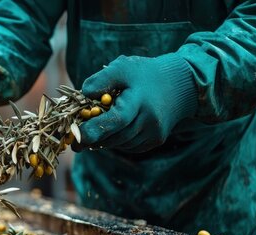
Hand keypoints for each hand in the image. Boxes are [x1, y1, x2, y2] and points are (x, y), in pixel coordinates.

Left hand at [74, 54, 197, 152]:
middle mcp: (150, 120)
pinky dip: (116, 141)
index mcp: (140, 100)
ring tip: (90, 132)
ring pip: (120, 144)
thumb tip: (83, 95)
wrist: (182, 84)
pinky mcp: (156, 140)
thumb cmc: (146, 74)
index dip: (95, 129)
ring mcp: (154, 133)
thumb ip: (102, 79)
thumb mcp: (123, 67)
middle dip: (92, 138)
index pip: (116, 120)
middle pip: (115, 136)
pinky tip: (111, 131)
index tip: (76, 135)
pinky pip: (128, 146)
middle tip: (73, 139)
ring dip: (103, 140)